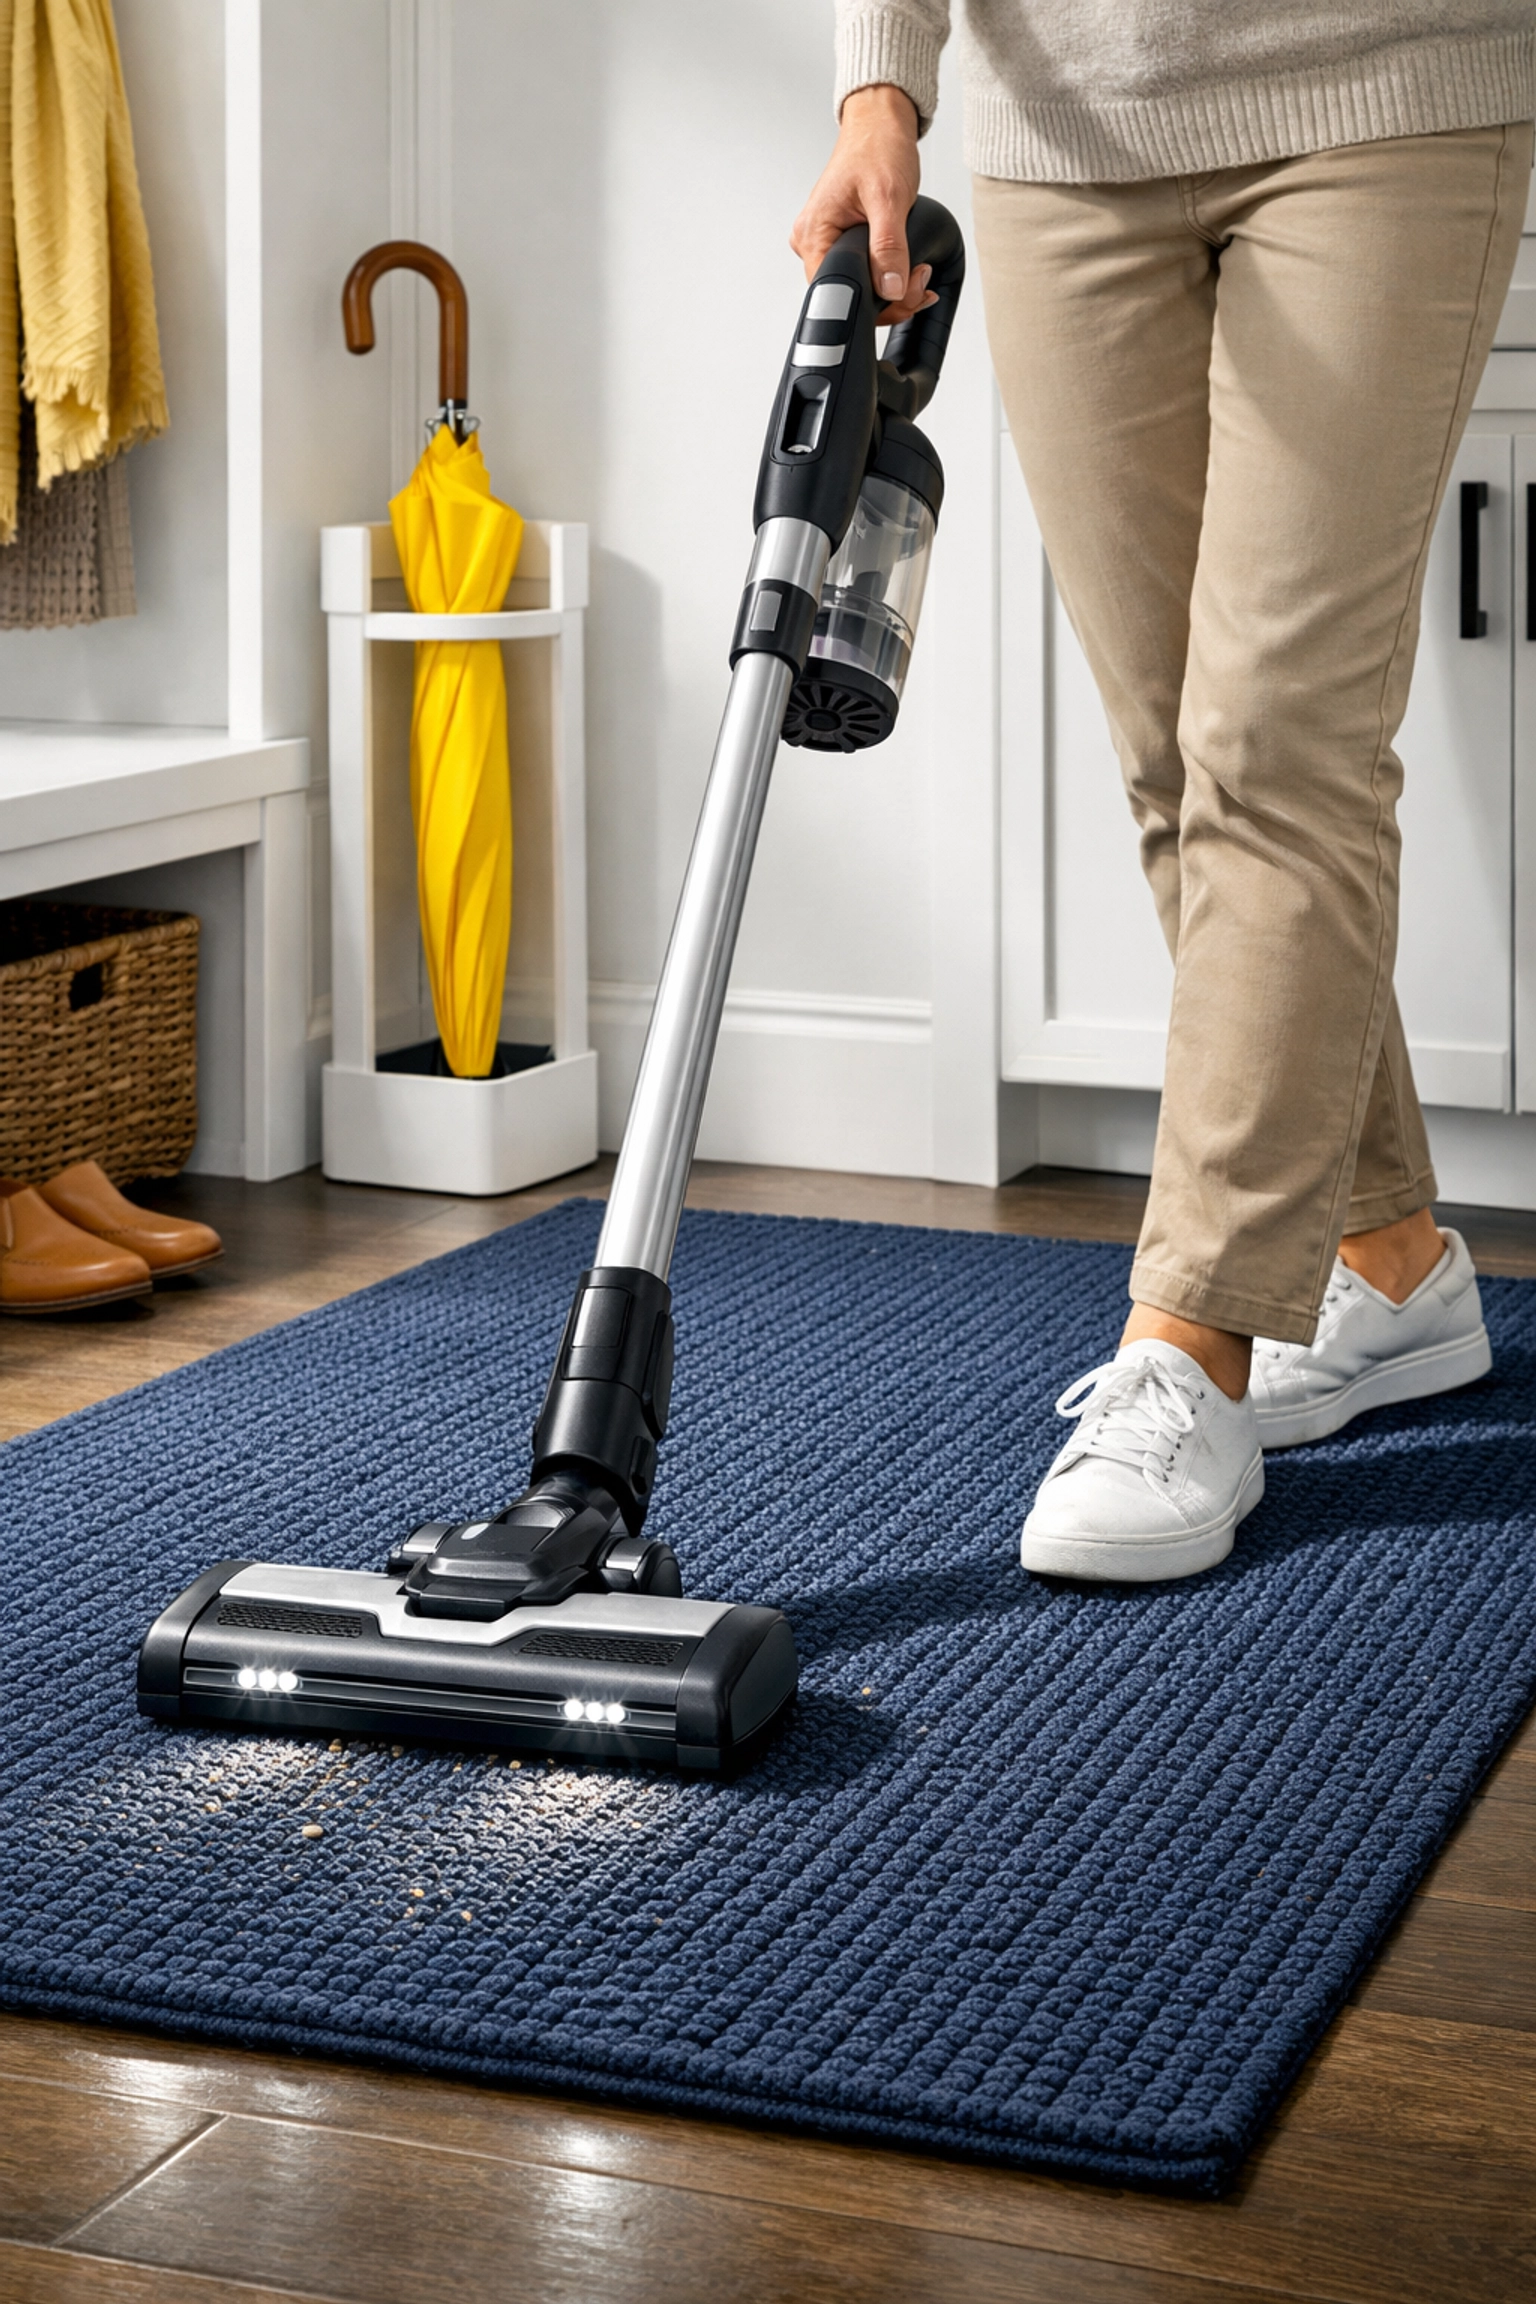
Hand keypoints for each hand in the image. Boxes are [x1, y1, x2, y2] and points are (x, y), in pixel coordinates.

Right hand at [790, 84, 938, 323]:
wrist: (879, 125)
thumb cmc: (877, 148)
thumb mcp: (888, 198)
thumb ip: (888, 247)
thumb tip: (890, 289)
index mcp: (814, 233)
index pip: (836, 291)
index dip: (873, 302)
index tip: (906, 292)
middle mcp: (812, 240)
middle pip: (848, 293)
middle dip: (889, 298)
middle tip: (919, 280)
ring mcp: (825, 241)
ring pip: (858, 285)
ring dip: (891, 289)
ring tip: (917, 272)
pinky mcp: (839, 239)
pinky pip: (861, 271)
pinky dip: (886, 275)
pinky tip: (906, 270)